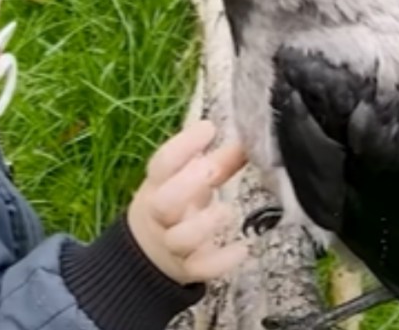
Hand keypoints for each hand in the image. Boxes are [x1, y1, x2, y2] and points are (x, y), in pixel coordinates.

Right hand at [127, 120, 248, 284]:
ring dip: (203, 225)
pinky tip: (242, 250)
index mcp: (157, 185)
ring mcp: (171, 244)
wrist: (148, 253)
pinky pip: (199, 269)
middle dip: (187, 185)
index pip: (162, 163)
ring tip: (228, 212)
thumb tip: (249, 140)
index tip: (208, 129)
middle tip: (211, 170)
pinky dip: (221, 262)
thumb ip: (217, 162)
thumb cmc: (174, 205)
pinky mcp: (186, 269)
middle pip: (163, 202)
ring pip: (179, 239)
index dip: (182, 145)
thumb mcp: (187, 180)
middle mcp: (159, 215)